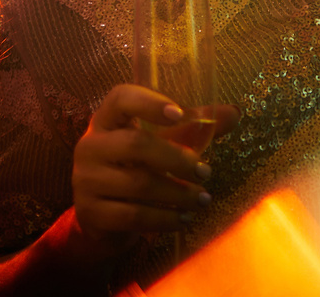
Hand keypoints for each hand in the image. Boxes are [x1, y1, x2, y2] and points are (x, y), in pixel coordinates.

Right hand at [72, 84, 237, 253]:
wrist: (100, 217)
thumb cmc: (135, 168)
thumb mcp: (160, 143)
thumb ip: (192, 128)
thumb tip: (233, 113)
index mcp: (106, 120)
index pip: (121, 99)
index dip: (149, 103)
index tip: (180, 113)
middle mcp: (90, 145)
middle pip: (136, 144)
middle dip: (178, 159)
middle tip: (206, 172)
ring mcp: (86, 180)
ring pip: (138, 184)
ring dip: (178, 193)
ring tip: (203, 199)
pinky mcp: (90, 212)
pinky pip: (133, 215)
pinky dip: (164, 219)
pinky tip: (184, 219)